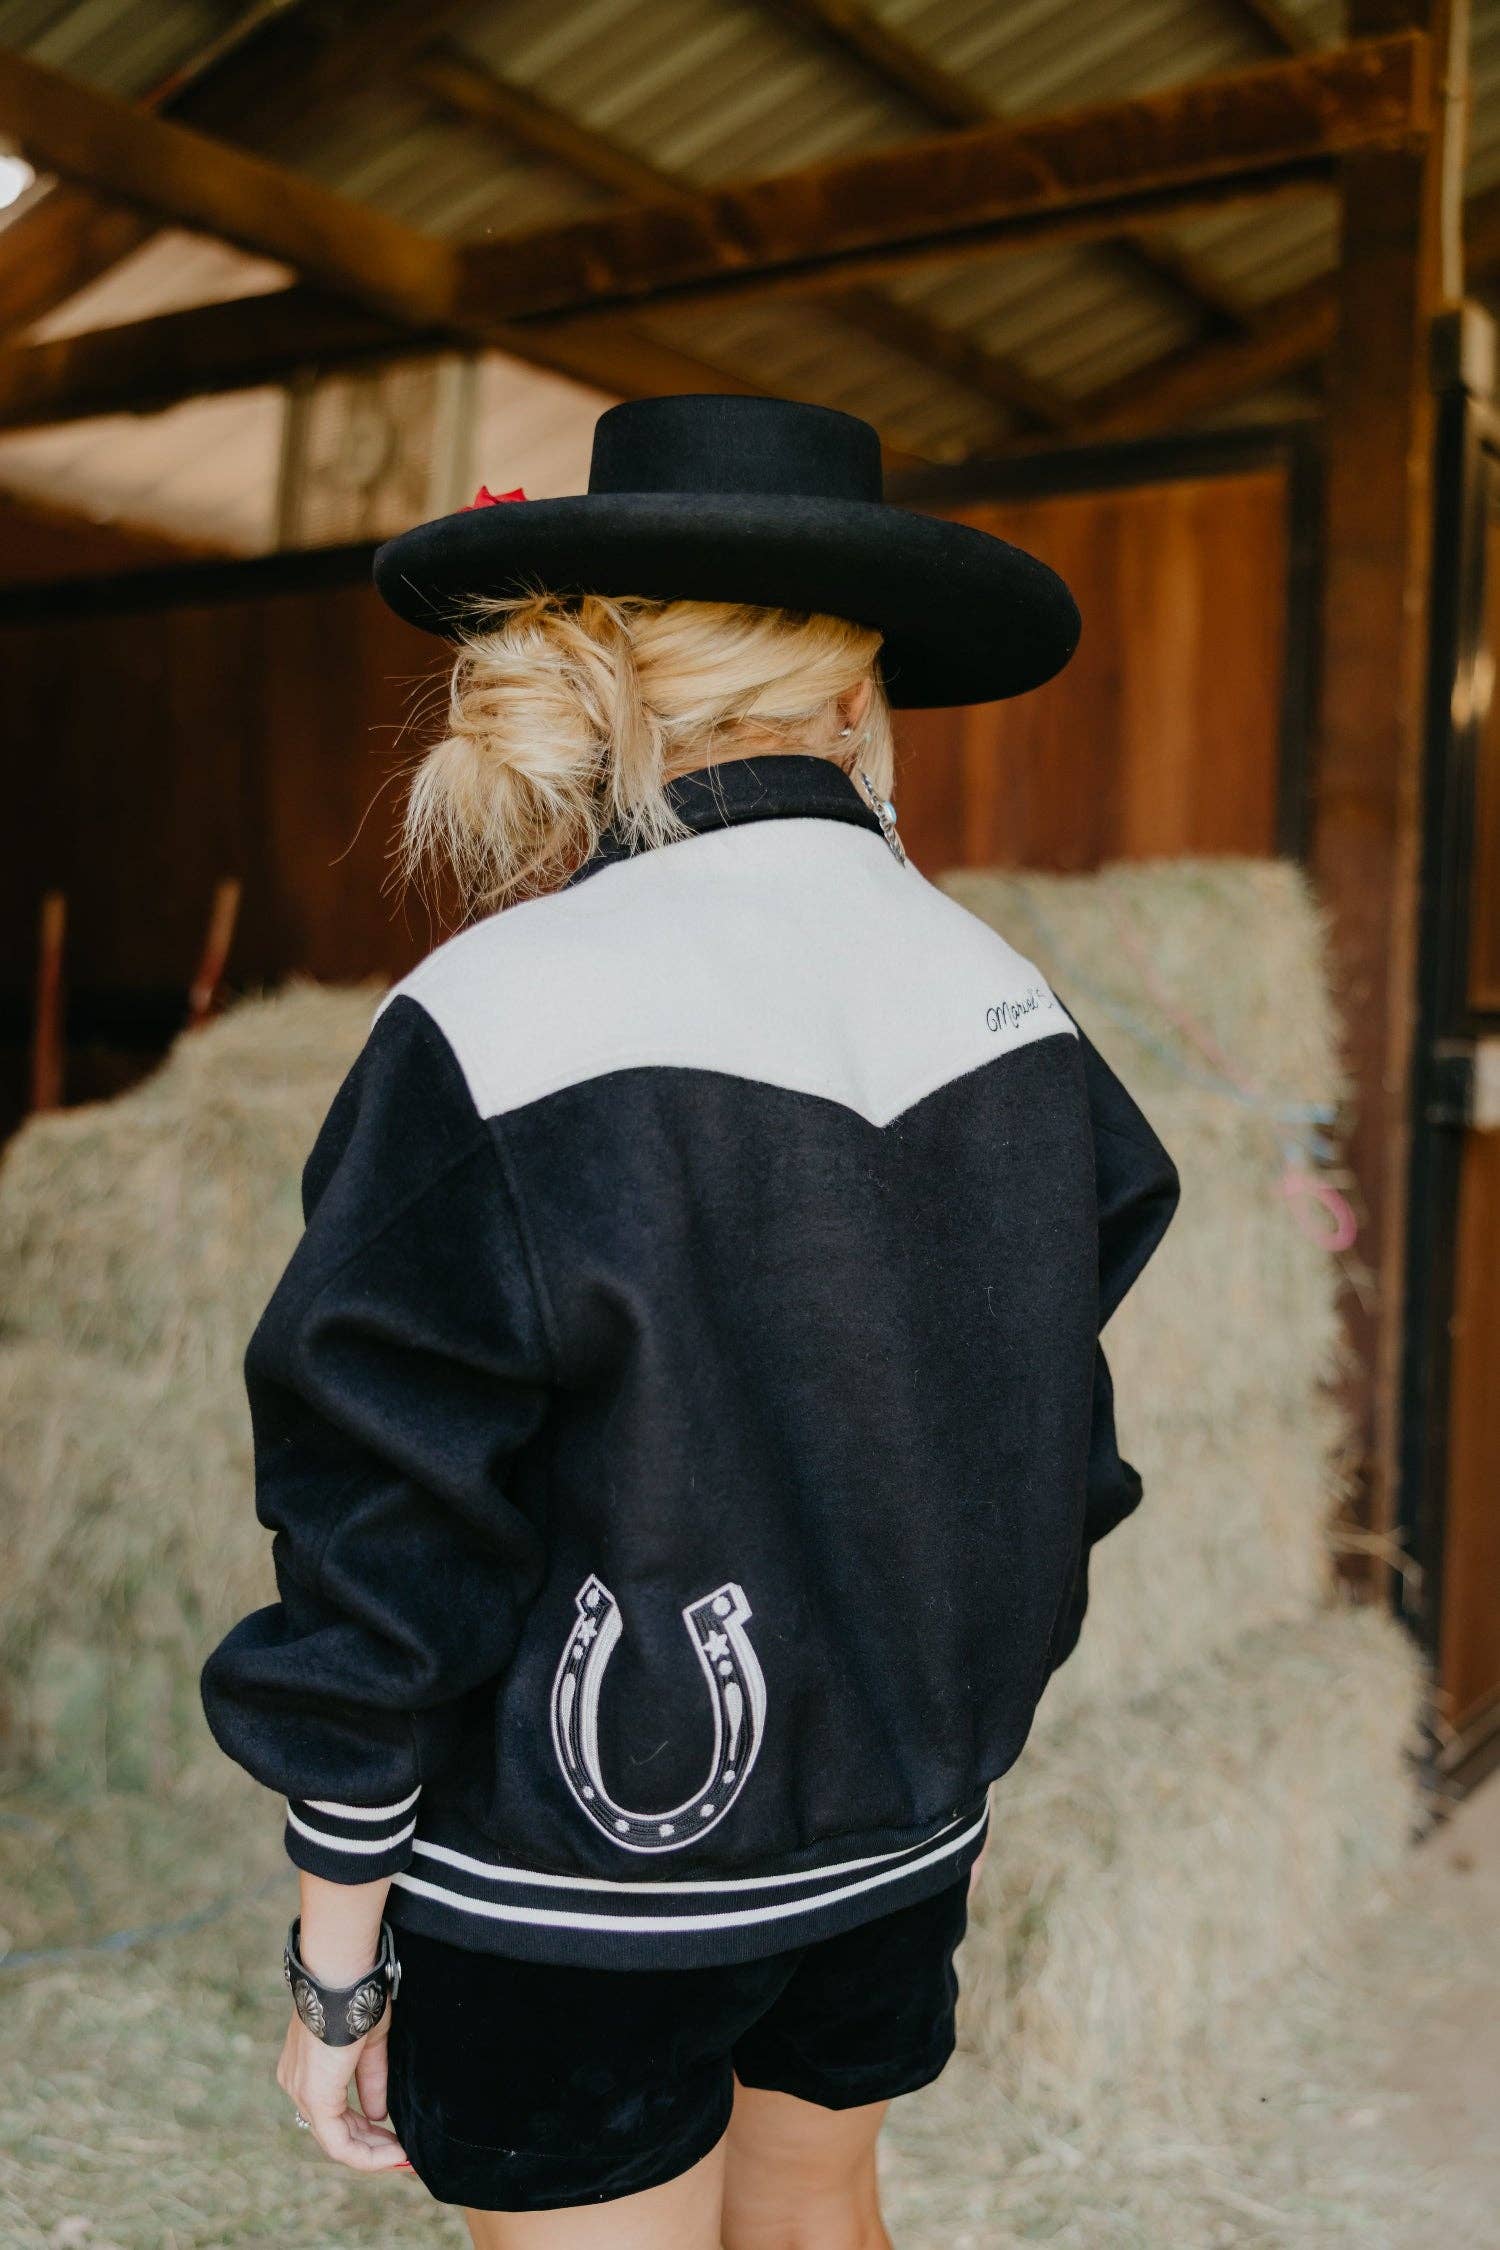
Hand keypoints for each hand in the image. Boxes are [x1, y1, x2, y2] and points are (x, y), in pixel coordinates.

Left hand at [277, 2003, 409, 2172]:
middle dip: (371, 2144)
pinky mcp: (316, 2098)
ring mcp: (302, 2093)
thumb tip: (379, 2115)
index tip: (393, 2134)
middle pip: (335, 2130)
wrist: (343, 1978)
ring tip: (401, 2155)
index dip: (365, 2128)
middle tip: (401, 2152)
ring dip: (372, 2152)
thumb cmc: (356, 1998)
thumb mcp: (368, 2044)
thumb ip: (371, 2080)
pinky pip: (339, 2143)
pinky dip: (366, 2153)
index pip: (334, 2111)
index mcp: (306, 2068)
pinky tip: (393, 2153)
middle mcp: (297, 2084)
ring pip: (336, 2140)